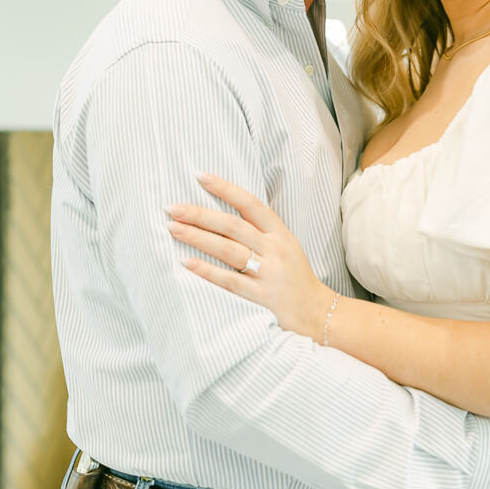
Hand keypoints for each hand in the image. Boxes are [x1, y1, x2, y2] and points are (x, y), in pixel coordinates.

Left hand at [167, 175, 332, 340]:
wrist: (317, 312)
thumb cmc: (295, 277)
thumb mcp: (286, 245)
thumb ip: (261, 230)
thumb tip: (224, 214)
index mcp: (279, 232)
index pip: (249, 203)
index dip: (225, 188)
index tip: (200, 176)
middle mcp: (274, 248)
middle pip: (232, 225)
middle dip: (199, 214)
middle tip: (172, 207)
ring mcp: (268, 272)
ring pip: (228, 250)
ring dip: (197, 238)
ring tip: (173, 229)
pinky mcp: (261, 296)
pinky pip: (230, 281)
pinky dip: (207, 271)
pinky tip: (187, 263)